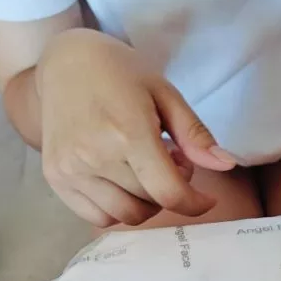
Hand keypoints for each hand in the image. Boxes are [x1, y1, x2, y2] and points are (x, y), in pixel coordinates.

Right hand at [36, 28, 235, 226]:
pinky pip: (97, 216)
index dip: (195, 203)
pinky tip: (120, 180)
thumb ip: (195, 133)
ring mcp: (70, 170)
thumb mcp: (165, 93)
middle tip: (169, 161)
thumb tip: (226, 165)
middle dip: (170, 191)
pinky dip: (117, 209)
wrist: (64, 63)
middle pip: (149, 204)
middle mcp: (94, 155)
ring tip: (144, 169)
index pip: (168, 192)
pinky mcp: (55, 177)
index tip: (205, 199)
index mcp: (128, 131)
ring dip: (145, 203)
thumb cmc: (120, 73)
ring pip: (124, 215)